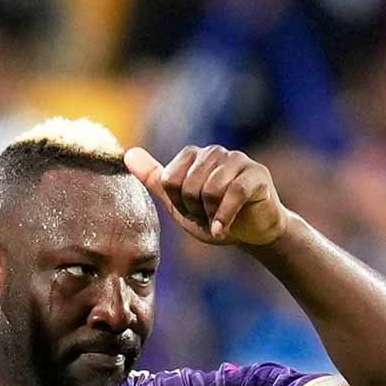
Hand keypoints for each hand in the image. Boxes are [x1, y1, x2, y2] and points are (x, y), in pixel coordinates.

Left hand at [124, 144, 288, 245]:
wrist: (251, 233)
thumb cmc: (213, 216)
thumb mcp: (178, 202)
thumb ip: (154, 179)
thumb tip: (129, 154)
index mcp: (193, 155)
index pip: (168, 179)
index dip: (177, 204)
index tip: (190, 211)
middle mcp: (214, 152)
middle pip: (188, 185)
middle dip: (194, 210)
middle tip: (206, 217)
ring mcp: (237, 160)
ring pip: (210, 189)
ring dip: (210, 215)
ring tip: (217, 220)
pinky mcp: (257, 174)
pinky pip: (234, 193)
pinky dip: (224, 217)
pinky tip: (222, 230)